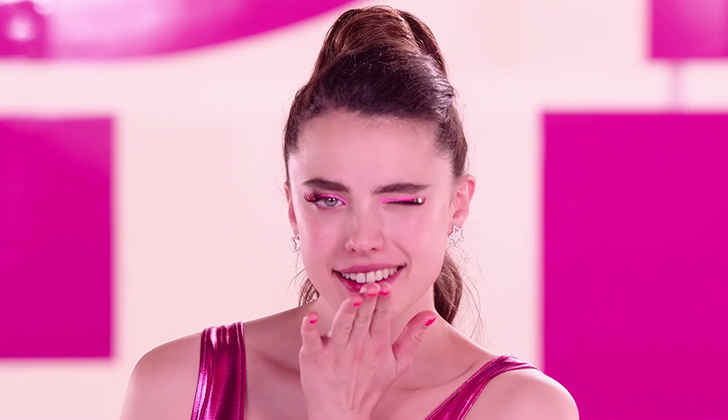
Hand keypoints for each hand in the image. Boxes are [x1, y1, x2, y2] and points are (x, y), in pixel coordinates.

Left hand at [299, 282, 435, 419]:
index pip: (382, 318)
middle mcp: (358, 347)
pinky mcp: (314, 357)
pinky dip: (310, 329)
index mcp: (378, 345)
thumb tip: (429, 315)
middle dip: (368, 302)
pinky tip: (311, 318)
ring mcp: (335, 352)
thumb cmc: (370, 385)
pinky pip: (311, 340)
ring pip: (341, 327)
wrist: (341, 413)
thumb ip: (413, 337)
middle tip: (371, 286)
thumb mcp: (399, 363)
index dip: (384, 302)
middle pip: (363, 318)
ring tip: (353, 299)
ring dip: (347, 313)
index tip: (386, 287)